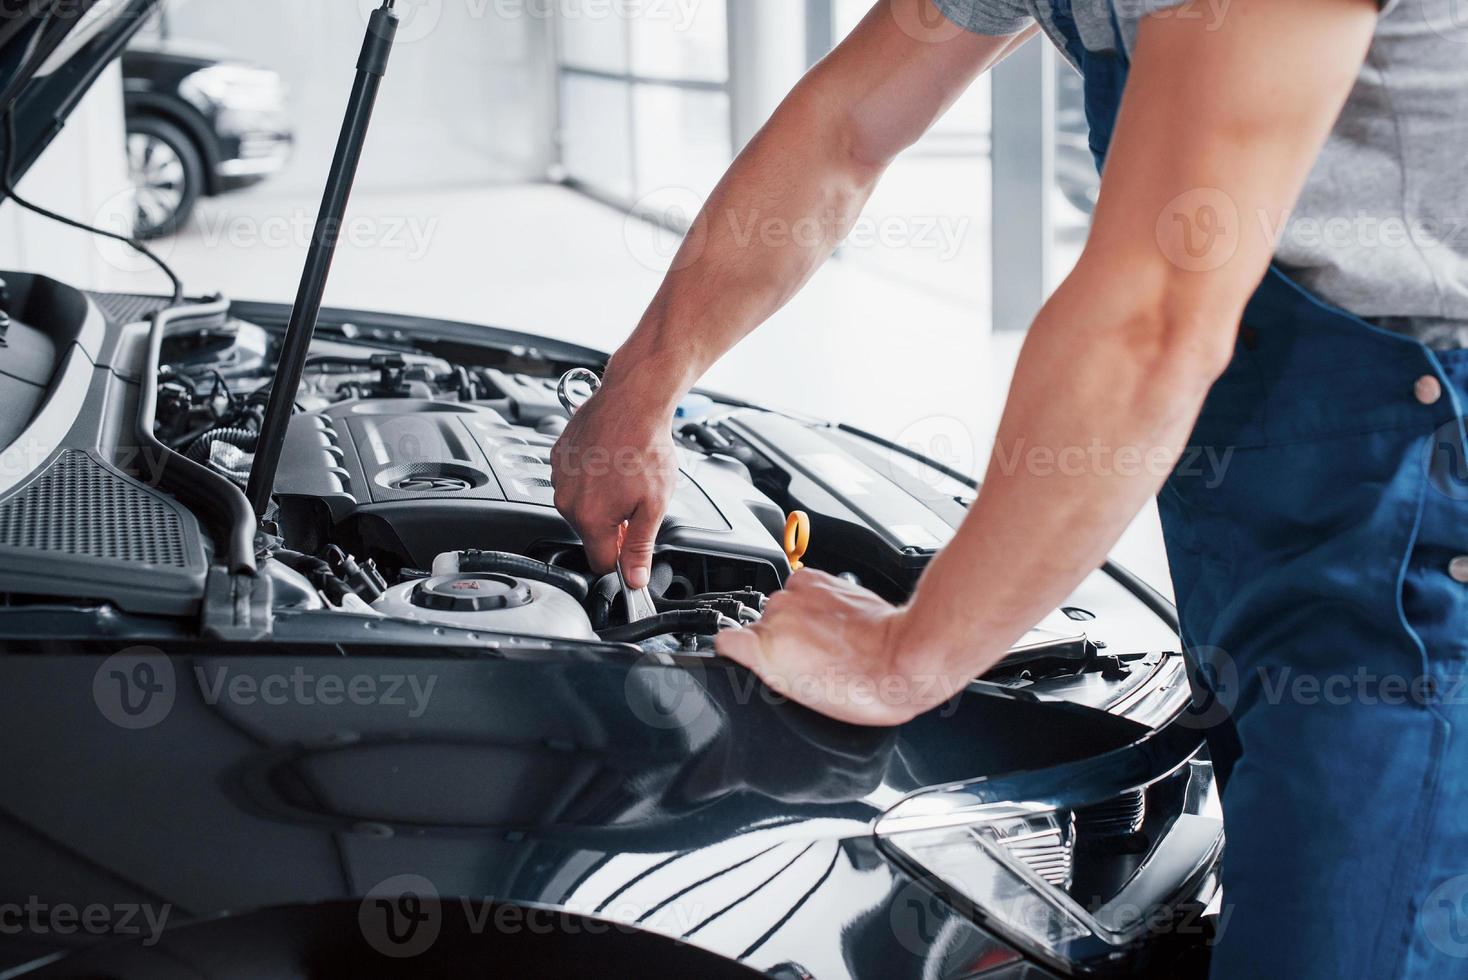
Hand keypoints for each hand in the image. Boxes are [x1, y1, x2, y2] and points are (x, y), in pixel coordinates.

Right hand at [551, 376, 678, 588]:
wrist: (632, 400)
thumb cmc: (645, 446)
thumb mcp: (654, 505)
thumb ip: (639, 547)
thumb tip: (633, 579)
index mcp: (590, 518)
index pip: (600, 562)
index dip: (621, 559)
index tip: (632, 548)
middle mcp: (567, 500)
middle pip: (590, 532)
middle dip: (613, 524)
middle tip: (636, 499)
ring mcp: (559, 477)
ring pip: (581, 506)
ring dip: (602, 499)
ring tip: (624, 474)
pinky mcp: (558, 457)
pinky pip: (574, 481)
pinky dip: (591, 477)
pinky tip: (611, 461)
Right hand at [715, 569, 964, 726]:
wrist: (901, 658)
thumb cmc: (862, 687)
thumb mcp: (803, 697)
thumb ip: (771, 671)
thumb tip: (759, 661)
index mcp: (764, 651)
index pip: (724, 641)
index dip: (735, 651)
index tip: (745, 657)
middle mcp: (775, 617)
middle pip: (758, 625)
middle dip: (778, 639)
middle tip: (806, 658)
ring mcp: (795, 596)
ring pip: (781, 605)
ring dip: (796, 618)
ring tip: (825, 639)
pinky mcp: (816, 579)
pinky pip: (800, 586)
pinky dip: (811, 598)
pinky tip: (831, 618)